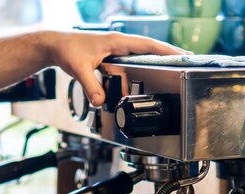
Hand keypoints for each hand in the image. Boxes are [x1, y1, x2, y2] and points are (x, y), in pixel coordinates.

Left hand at [44, 31, 187, 105]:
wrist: (55, 46)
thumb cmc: (66, 51)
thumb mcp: (78, 69)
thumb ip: (90, 85)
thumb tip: (100, 101)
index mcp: (117, 42)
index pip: (148, 45)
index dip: (166, 51)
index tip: (183, 55)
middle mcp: (120, 43)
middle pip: (152, 47)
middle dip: (170, 53)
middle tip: (189, 60)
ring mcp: (117, 48)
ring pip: (145, 52)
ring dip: (160, 57)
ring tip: (176, 65)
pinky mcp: (113, 54)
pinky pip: (135, 57)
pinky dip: (147, 63)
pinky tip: (151, 70)